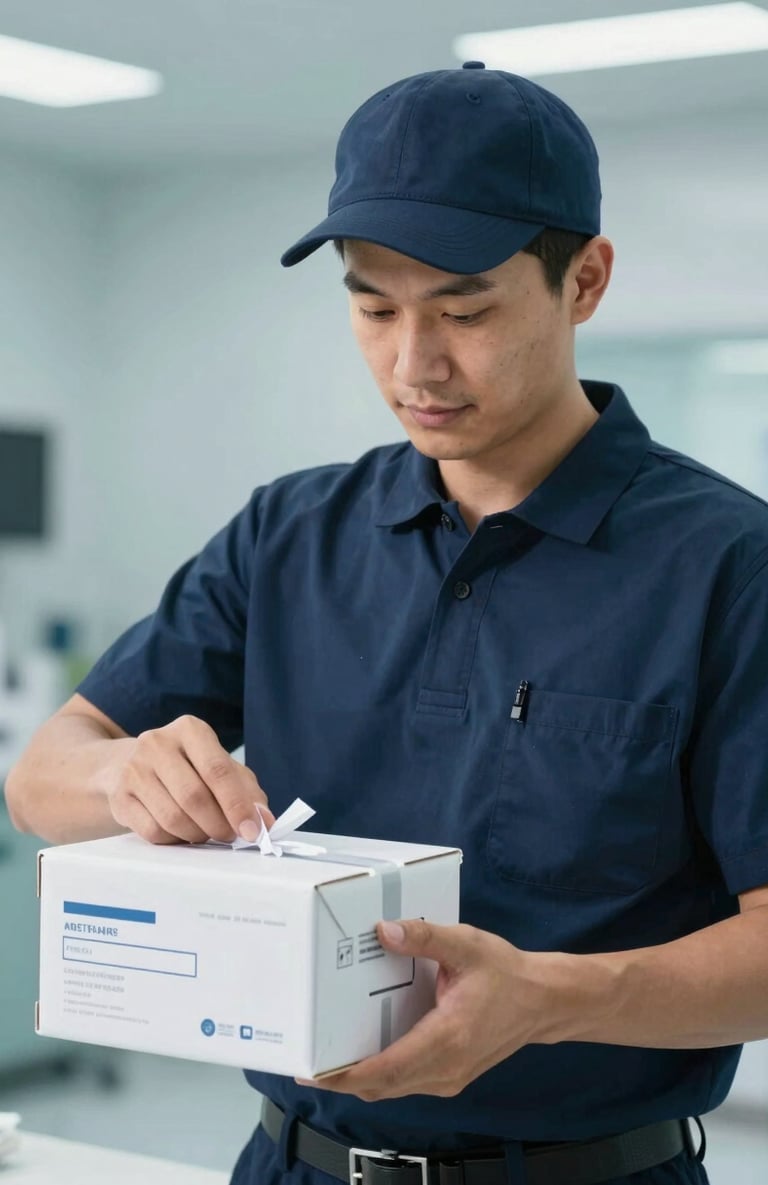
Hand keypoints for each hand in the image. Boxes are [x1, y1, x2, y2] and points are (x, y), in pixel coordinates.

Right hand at [106, 714, 274, 844]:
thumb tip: (265, 821)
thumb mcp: (219, 767)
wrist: (128, 765)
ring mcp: (134, 770)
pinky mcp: (119, 797)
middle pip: (194, 797)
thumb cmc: (187, 767)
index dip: (238, 805)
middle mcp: (158, 743)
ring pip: (173, 818)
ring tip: (206, 833)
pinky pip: (153, 831)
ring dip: (197, 835)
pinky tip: (181, 833)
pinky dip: (174, 840)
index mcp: (190, 730)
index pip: (218, 770)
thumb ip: (246, 790)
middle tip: (229, 835)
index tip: (253, 830)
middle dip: (218, 824)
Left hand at [296, 918, 556, 1099]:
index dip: (346, 1075)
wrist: (543, 1001)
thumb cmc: (506, 973)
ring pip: (392, 1088)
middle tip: (304, 1059)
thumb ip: (423, 937)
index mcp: (448, 1039)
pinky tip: (363, 1052)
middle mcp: (446, 1068)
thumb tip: (382, 932)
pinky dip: (380, 1074)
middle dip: (340, 1079)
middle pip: (382, 1086)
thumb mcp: (465, 944)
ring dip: (358, 1078)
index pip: (387, 1070)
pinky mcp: (450, 1075)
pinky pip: (406, 1082)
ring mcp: (448, 1077)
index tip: (313, 1070)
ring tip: (325, 1056)